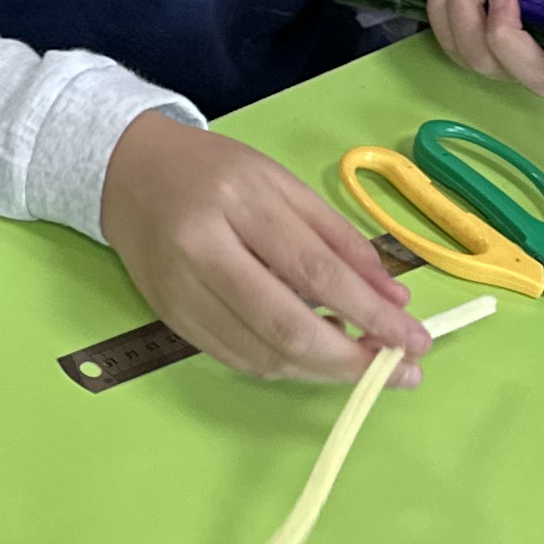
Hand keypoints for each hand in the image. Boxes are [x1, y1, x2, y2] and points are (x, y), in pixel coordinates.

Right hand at [102, 110, 422, 385]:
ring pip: (262, 354)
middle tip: (397, 371)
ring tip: (359, 360)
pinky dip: (283, 365)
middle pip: (286, 327)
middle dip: (351, 360)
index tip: (416, 342)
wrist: (127, 172)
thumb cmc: (214, 172)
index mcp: (239, 204)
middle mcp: (202, 251)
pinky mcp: (169, 317)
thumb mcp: (283, 185)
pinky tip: (310, 353)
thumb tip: (393, 302)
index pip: (316, 272)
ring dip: (321, 369)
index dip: (371, 315)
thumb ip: (340, 241)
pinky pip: (237, 358)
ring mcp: (180, 291)